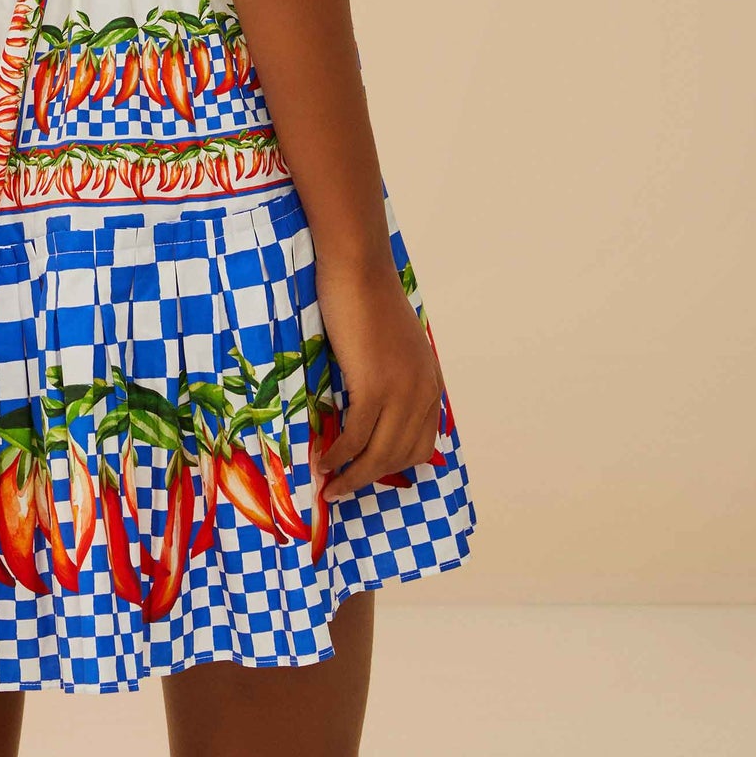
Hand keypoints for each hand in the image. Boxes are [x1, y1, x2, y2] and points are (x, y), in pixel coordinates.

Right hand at [313, 254, 443, 500]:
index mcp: (431, 383)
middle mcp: (423, 393)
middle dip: (369, 477)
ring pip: (379, 454)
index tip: (366, 472)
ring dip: (352, 476)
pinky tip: (324, 460)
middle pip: (401, 456)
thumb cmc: (369, 298)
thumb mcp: (395, 345)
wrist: (359, 269)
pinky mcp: (374, 387)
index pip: (421, 444)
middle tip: (341, 487)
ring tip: (328, 484)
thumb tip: (377, 405)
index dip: (392, 464)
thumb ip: (395, 374)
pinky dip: (340, 455)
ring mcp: (401, 392)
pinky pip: (357, 436)